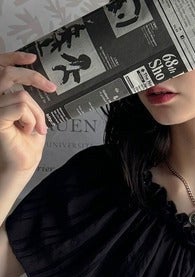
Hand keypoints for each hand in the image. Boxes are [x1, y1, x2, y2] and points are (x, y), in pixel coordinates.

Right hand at [0, 51, 56, 173]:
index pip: (0, 68)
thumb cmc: (28, 143)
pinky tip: (29, 131)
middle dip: (33, 78)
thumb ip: (29, 99)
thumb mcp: (32, 116)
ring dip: (35, 112)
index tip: (33, 57)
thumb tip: (40, 81)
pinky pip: (20, 107)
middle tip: (52, 87)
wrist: (23, 164)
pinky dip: (31, 119)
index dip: (14, 58)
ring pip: (21, 95)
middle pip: (9, 75)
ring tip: (35, 128)